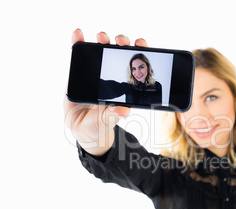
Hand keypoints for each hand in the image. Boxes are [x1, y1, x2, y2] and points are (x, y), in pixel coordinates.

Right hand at [64, 29, 147, 155]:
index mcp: (124, 86)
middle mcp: (112, 76)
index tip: (140, 44)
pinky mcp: (79, 71)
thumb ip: (113, 116)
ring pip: (101, 50)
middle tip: (120, 41)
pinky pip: (79, 54)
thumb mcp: (107, 122)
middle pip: (120, 53)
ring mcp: (96, 72)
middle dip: (122, 43)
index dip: (139, 53)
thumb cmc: (99, 124)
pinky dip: (78, 42)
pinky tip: (77, 34)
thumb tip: (124, 111)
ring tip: (102, 37)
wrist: (81, 128)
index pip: (135, 65)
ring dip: (103, 40)